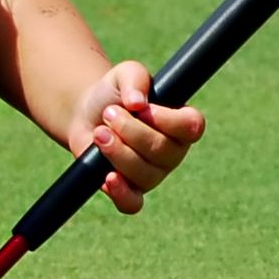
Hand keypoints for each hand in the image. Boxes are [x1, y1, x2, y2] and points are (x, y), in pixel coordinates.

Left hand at [68, 59, 205, 213]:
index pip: (192, 127)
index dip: (167, 120)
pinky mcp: (131, 190)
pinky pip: (133, 203)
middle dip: (130, 131)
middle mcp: (172, 152)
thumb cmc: (114, 94)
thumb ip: (135, 79)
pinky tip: (107, 177)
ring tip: (99, 133)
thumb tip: (137, 103)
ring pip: (145, 174)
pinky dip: (120, 193)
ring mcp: (154, 174)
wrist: (86, 114)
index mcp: (182, 124)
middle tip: (109, 114)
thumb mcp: (125, 75)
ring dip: (117, 152)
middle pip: (162, 150)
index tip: (141, 107)